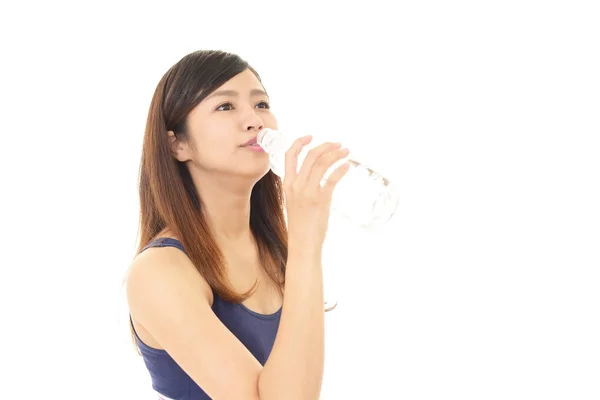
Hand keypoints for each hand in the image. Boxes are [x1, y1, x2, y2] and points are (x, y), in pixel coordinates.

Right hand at [283, 135, 350, 250]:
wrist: (303, 244)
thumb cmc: (301, 225)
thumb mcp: (294, 202)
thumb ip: (300, 188)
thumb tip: (315, 177)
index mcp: (287, 184)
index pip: (289, 155)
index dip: (300, 142)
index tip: (311, 136)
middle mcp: (296, 185)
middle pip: (311, 155)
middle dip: (326, 146)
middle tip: (338, 144)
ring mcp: (308, 192)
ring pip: (322, 163)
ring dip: (336, 154)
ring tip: (346, 152)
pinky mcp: (321, 199)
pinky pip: (332, 178)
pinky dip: (341, 168)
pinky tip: (347, 166)